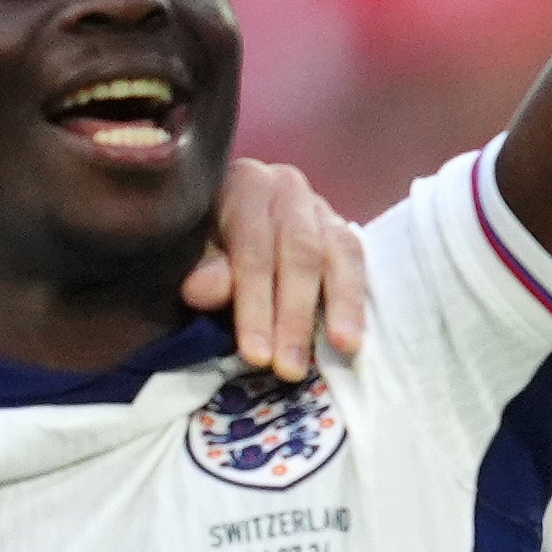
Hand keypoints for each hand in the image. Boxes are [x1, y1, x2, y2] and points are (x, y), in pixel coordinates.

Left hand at [187, 157, 374, 372]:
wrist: (229, 216)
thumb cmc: (207, 241)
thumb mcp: (195, 252)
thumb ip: (205, 270)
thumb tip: (199, 291)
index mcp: (243, 185)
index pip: (253, 250)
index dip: (255, 304)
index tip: (256, 354)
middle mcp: (286, 188)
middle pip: (299, 253)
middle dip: (295, 316)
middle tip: (290, 367)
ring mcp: (319, 207)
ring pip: (337, 255)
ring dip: (340, 307)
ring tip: (342, 348)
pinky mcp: (343, 230)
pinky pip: (356, 261)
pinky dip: (356, 300)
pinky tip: (354, 335)